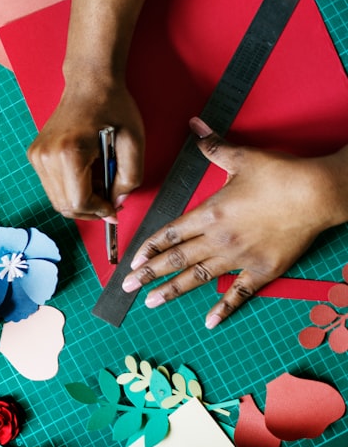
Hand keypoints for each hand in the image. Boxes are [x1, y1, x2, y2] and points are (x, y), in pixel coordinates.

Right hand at [26, 75, 144, 220]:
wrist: (90, 82)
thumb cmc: (112, 106)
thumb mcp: (133, 142)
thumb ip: (129, 178)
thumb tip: (116, 203)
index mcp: (69, 153)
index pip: (78, 203)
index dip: (99, 212)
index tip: (113, 210)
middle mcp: (46, 156)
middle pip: (63, 206)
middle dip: (89, 209)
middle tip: (109, 200)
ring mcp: (37, 156)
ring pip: (57, 199)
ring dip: (80, 200)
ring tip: (99, 182)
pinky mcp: (36, 155)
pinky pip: (52, 186)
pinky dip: (70, 188)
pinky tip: (86, 174)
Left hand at [122, 118, 347, 327]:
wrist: (318, 194)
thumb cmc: (280, 175)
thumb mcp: (241, 157)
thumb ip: (213, 145)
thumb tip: (195, 124)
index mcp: (209, 213)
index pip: (169, 234)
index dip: (148, 248)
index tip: (132, 260)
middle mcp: (218, 239)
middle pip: (175, 259)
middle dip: (148, 274)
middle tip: (127, 287)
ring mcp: (239, 257)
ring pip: (197, 277)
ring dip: (172, 291)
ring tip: (152, 302)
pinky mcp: (262, 269)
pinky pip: (238, 293)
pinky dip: (223, 308)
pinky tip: (209, 321)